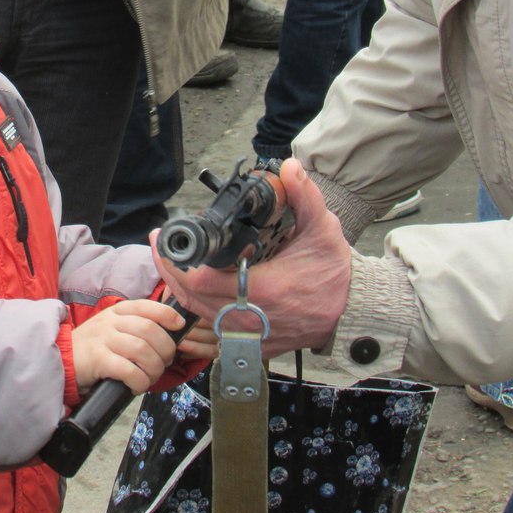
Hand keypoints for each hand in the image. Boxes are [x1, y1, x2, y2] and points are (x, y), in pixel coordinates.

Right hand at [71, 299, 182, 393]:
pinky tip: (137, 386)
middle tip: (164, 363)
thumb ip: (136, 327)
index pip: (147, 306)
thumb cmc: (94, 347)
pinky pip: (128, 370)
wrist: (61, 360)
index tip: (179, 327)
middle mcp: (111, 322)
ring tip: (150, 376)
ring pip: (142, 350)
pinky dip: (140, 381)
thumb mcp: (113, 328)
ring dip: (154, 368)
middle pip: (150, 330)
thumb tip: (170, 336)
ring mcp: (103, 339)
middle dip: (166, 350)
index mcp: (118, 311)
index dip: (168, 316)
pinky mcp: (97, 360)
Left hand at [154, 159, 351, 358]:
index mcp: (265, 291)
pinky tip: (189, 290)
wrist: (352, 312)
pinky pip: (212, 332)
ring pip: (198, 315)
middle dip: (170, 269)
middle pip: (192, 298)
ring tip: (169, 261)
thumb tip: (290, 168)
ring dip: (179, 288)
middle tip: (160, 242)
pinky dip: (197, 310)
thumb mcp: (323, 230)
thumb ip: (305, 197)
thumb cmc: (335, 274)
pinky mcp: (253, 345)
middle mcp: (252, 318)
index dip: (179, 264)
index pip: (203, 282)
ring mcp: (251, 335)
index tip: (167, 240)